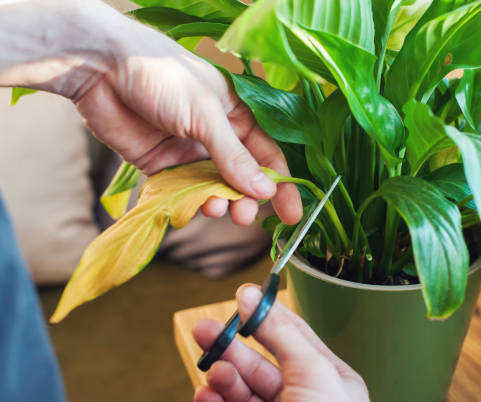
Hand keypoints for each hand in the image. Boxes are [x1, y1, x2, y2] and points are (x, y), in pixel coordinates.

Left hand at [0, 0, 301, 225]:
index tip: (291, 214)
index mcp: (235, 115)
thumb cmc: (163, 78)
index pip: (266, 155)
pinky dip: (192, 203)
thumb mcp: (207, 115)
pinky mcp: (161, 165)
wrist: (102, 71)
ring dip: (219, 202)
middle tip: (245, 217)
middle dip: (246, 199)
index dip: (280, 185)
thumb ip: (234, 156)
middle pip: (240, 177)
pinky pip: (183, 191)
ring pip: (213, 188)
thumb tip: (265, 191)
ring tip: (218, 209)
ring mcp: (188, 152)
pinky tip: (196, 207)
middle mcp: (215, 136)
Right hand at [192, 285, 368, 401]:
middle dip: (232, 345)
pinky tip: (206, 394)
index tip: (242, 296)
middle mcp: (303, 399)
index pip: (294, 336)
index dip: (267, 315)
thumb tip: (253, 296)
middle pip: (261, 362)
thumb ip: (281, 334)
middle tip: (204, 328)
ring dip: (223, 375)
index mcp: (328, 380)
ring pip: (242, 389)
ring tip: (212, 369)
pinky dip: (214, 401)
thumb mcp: (313, 373)